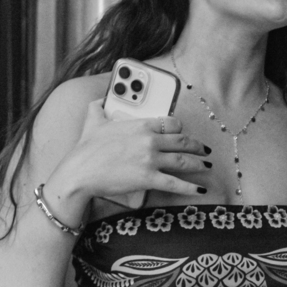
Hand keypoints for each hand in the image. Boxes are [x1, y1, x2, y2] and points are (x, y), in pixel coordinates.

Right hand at [51, 100, 210, 201]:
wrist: (80, 172)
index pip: (171, 124)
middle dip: (198, 146)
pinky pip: (176, 183)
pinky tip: (200, 189)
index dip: (181, 129)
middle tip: (205, 150)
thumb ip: (98, 106)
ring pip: (184, 161)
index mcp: (141, 125)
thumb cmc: (86, 148)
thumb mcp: (93, 120)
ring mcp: (151, 160)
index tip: (184, 133)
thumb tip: (100, 98)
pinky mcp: (149, 179)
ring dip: (199, 164)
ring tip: (206, 166)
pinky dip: (191, 187)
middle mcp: (150, 140)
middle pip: (183, 142)